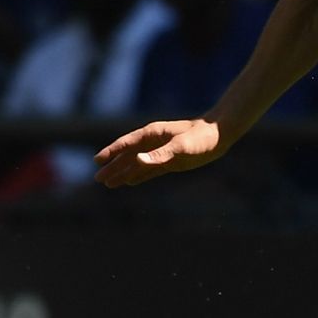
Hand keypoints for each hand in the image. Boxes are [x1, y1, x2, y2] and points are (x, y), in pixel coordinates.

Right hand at [93, 118, 226, 187]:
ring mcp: (161, 152)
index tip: (97, 161)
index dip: (111, 152)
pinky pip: (149, 170)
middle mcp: (153, 143)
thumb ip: (161, 154)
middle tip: (98, 178)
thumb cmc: (201, 137)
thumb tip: (138, 161)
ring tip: (108, 184)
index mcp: (152, 134)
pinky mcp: (170, 162)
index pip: (126, 144)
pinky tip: (129, 182)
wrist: (219, 135)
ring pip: (137, 164)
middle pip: (128, 156)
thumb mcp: (181, 146)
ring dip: (123, 173)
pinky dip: (138, 176)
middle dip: (113, 167)